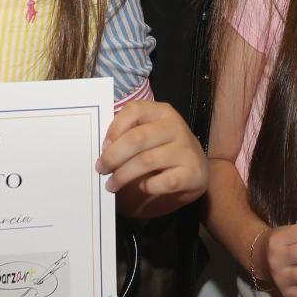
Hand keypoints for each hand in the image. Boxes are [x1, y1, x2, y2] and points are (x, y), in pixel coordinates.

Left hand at [96, 101, 208, 217]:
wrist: (195, 170)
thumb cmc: (162, 150)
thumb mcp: (148, 134)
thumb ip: (128, 135)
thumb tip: (104, 150)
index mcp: (162, 112)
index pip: (134, 110)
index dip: (114, 128)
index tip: (103, 147)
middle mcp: (176, 127)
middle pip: (137, 138)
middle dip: (113, 156)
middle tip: (101, 169)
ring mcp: (186, 150)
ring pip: (146, 161)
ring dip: (123, 175)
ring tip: (112, 184)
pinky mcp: (192, 173)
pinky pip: (163, 182)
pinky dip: (147, 186)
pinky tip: (143, 187)